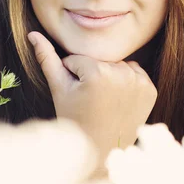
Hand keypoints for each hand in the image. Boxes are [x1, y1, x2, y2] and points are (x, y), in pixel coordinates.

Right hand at [27, 31, 156, 174]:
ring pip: (116, 65)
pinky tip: (118, 100)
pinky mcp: (150, 89)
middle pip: (98, 61)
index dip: (71, 76)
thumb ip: (46, 58)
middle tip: (90, 100)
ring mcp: (139, 82)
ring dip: (109, 76)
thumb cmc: (75, 120)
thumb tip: (33, 34)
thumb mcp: (58, 89)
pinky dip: (125, 81)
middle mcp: (122, 74)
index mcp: (97, 73)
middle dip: (91, 74)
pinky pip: (133, 72)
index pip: (77, 59)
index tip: (76, 97)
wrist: (102, 150)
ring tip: (103, 100)